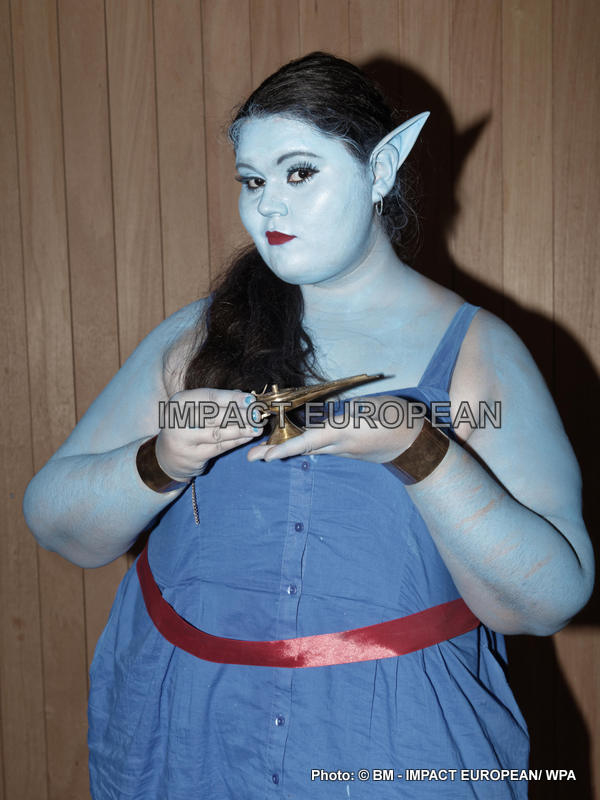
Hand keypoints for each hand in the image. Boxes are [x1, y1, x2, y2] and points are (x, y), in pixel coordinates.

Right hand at [155, 388, 262, 480]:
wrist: (167, 456)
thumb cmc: (187, 426)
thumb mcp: (196, 409)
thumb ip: (217, 403)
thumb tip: (246, 398)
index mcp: (180, 402)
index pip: (209, 397)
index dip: (232, 398)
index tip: (251, 399)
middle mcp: (178, 419)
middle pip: (215, 416)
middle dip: (240, 414)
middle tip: (258, 415)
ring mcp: (183, 440)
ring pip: (218, 433)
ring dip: (242, 429)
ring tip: (258, 427)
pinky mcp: (192, 456)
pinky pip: (219, 447)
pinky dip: (236, 441)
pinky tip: (248, 437)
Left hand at [247, 395, 423, 463]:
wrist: (414, 440)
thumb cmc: (392, 415)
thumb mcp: (364, 407)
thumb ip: (339, 412)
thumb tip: (318, 414)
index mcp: (343, 432)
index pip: (309, 441)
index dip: (286, 448)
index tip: (267, 456)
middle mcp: (339, 446)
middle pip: (303, 449)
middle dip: (277, 452)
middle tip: (252, 457)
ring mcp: (344, 451)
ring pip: (311, 449)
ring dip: (288, 448)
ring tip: (264, 450)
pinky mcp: (348, 452)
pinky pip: (323, 448)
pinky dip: (305, 445)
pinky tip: (293, 442)